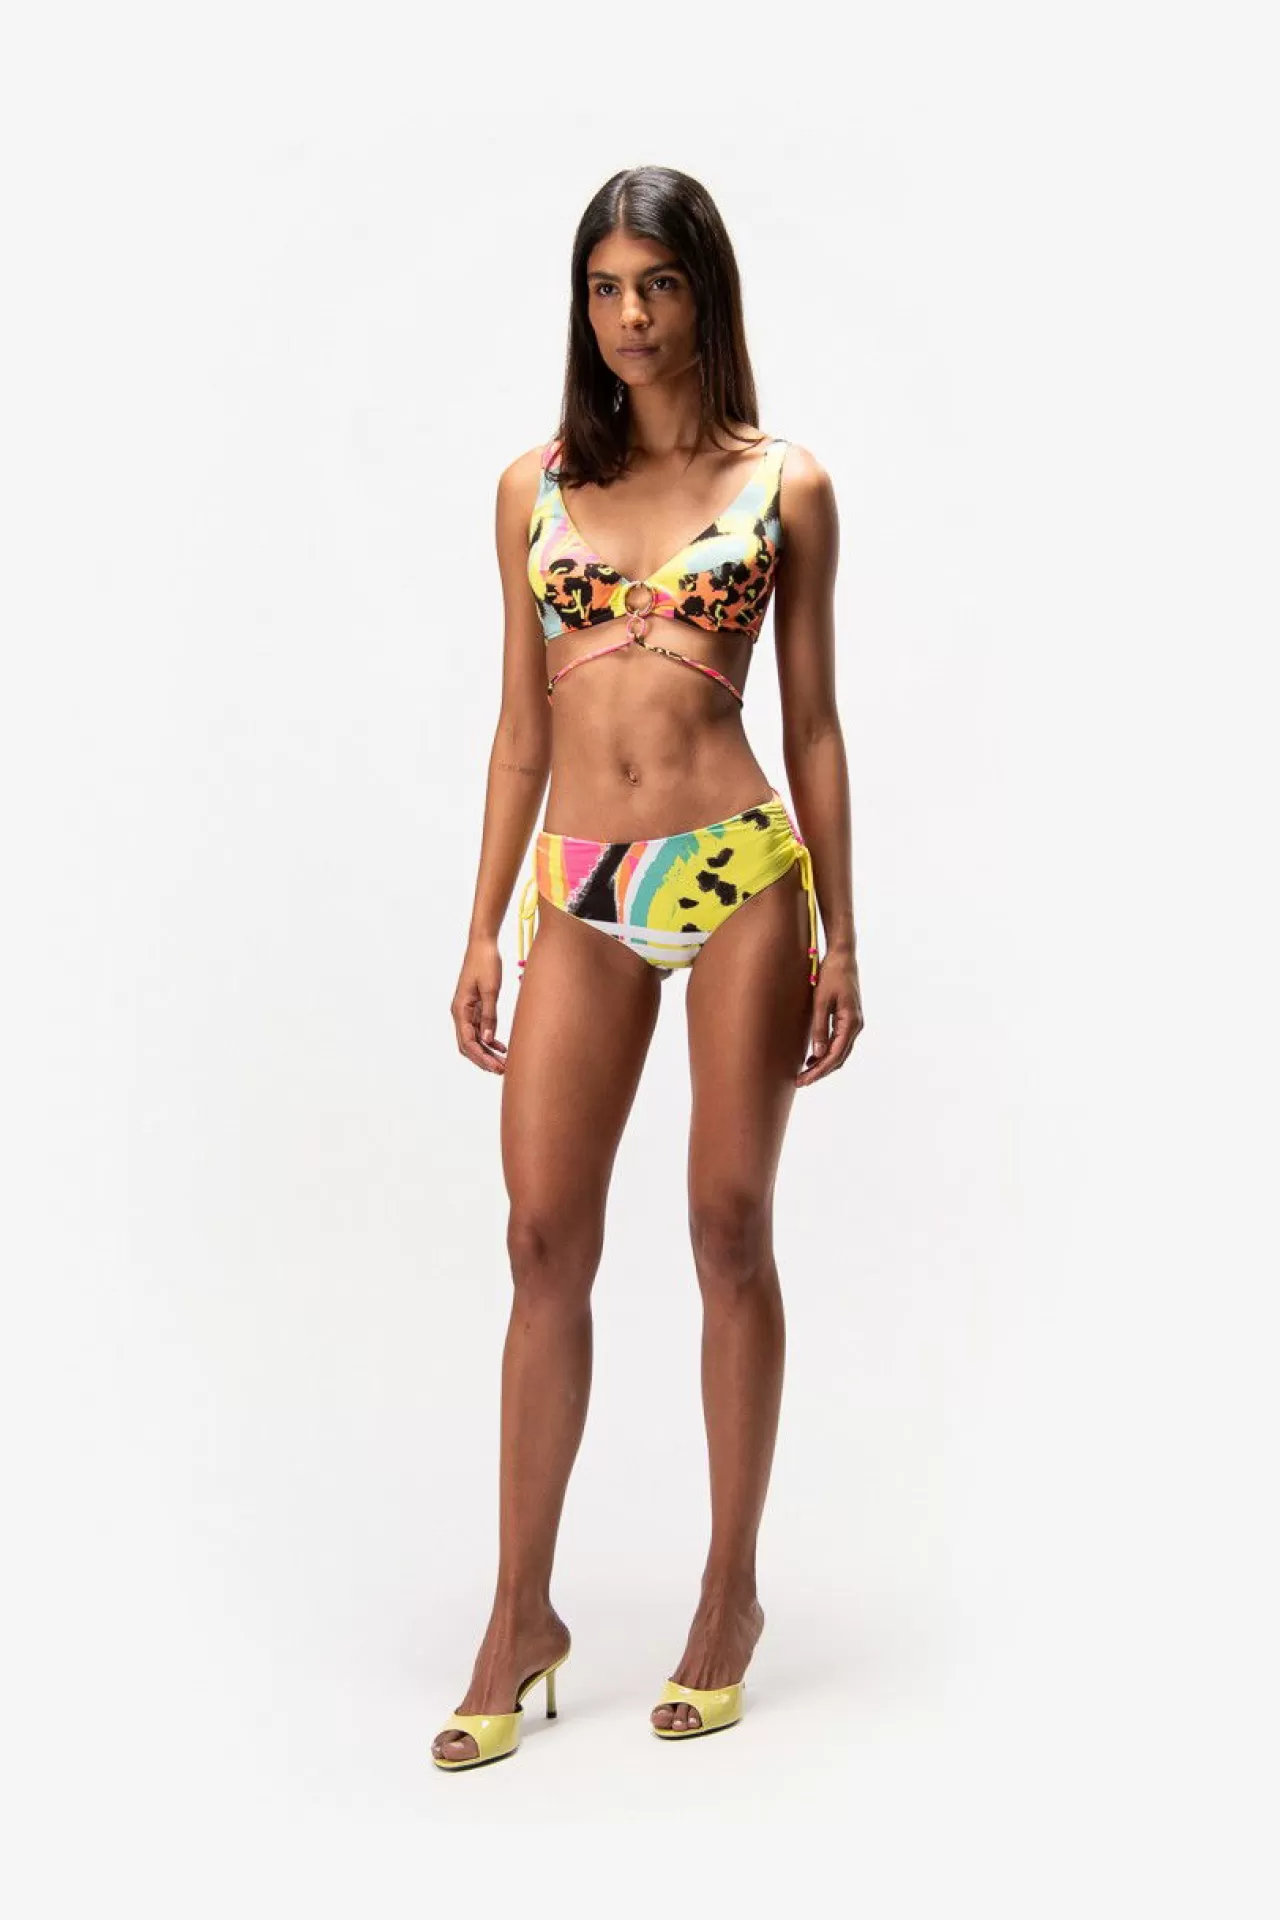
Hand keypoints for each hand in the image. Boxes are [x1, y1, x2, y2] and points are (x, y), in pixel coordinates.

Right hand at [451, 938, 508, 1074]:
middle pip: (468, 1045)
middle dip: (483, 1060)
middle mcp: (460, 1013)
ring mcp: (466, 1011)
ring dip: (487, 1052)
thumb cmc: (485, 963)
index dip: (481, 1058)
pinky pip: (479, 1029)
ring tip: (504, 1063)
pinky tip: (502, 1047)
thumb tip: (489, 1040)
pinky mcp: (474, 1007)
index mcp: (460, 1009)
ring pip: (474, 1039)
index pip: (468, 1042)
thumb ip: (489, 1015)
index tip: (496, 1067)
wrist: (483, 944)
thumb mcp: (491, 990)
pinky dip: (489, 1040)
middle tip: (502, 1070)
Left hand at [797, 948, 863, 1086]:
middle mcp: (856, 1026)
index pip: (835, 1055)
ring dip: (824, 1064)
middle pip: (839, 1058)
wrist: (842, 957)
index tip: (804, 1080)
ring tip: (805, 1073)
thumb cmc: (831, 976)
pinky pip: (839, 1043)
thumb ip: (820, 1028)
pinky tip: (813, 1057)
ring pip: (840, 1052)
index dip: (819, 1071)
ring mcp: (854, 1023)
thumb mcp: (821, 1001)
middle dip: (820, 1072)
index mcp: (851, 1022)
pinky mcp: (849, 1020)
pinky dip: (827, 1053)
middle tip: (800, 1082)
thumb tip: (818, 1054)